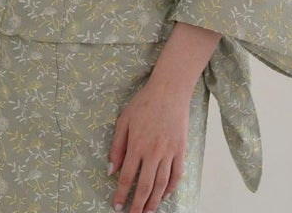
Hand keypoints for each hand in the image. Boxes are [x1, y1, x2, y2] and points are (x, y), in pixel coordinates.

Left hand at [108, 77, 190, 212]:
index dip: (121, 194)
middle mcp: (153, 151)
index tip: (117, 206)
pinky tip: (164, 196)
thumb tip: (111, 170)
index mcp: (137, 144)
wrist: (170, 90)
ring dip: (154, 201)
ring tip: (147, 212)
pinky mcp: (181, 150)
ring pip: (161, 184)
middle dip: (138, 205)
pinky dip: (170, 188)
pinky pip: (176, 175)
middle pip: (145, 185)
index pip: (127, 176)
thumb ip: (117, 146)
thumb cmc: (144, 103)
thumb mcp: (124, 121)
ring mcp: (169, 152)